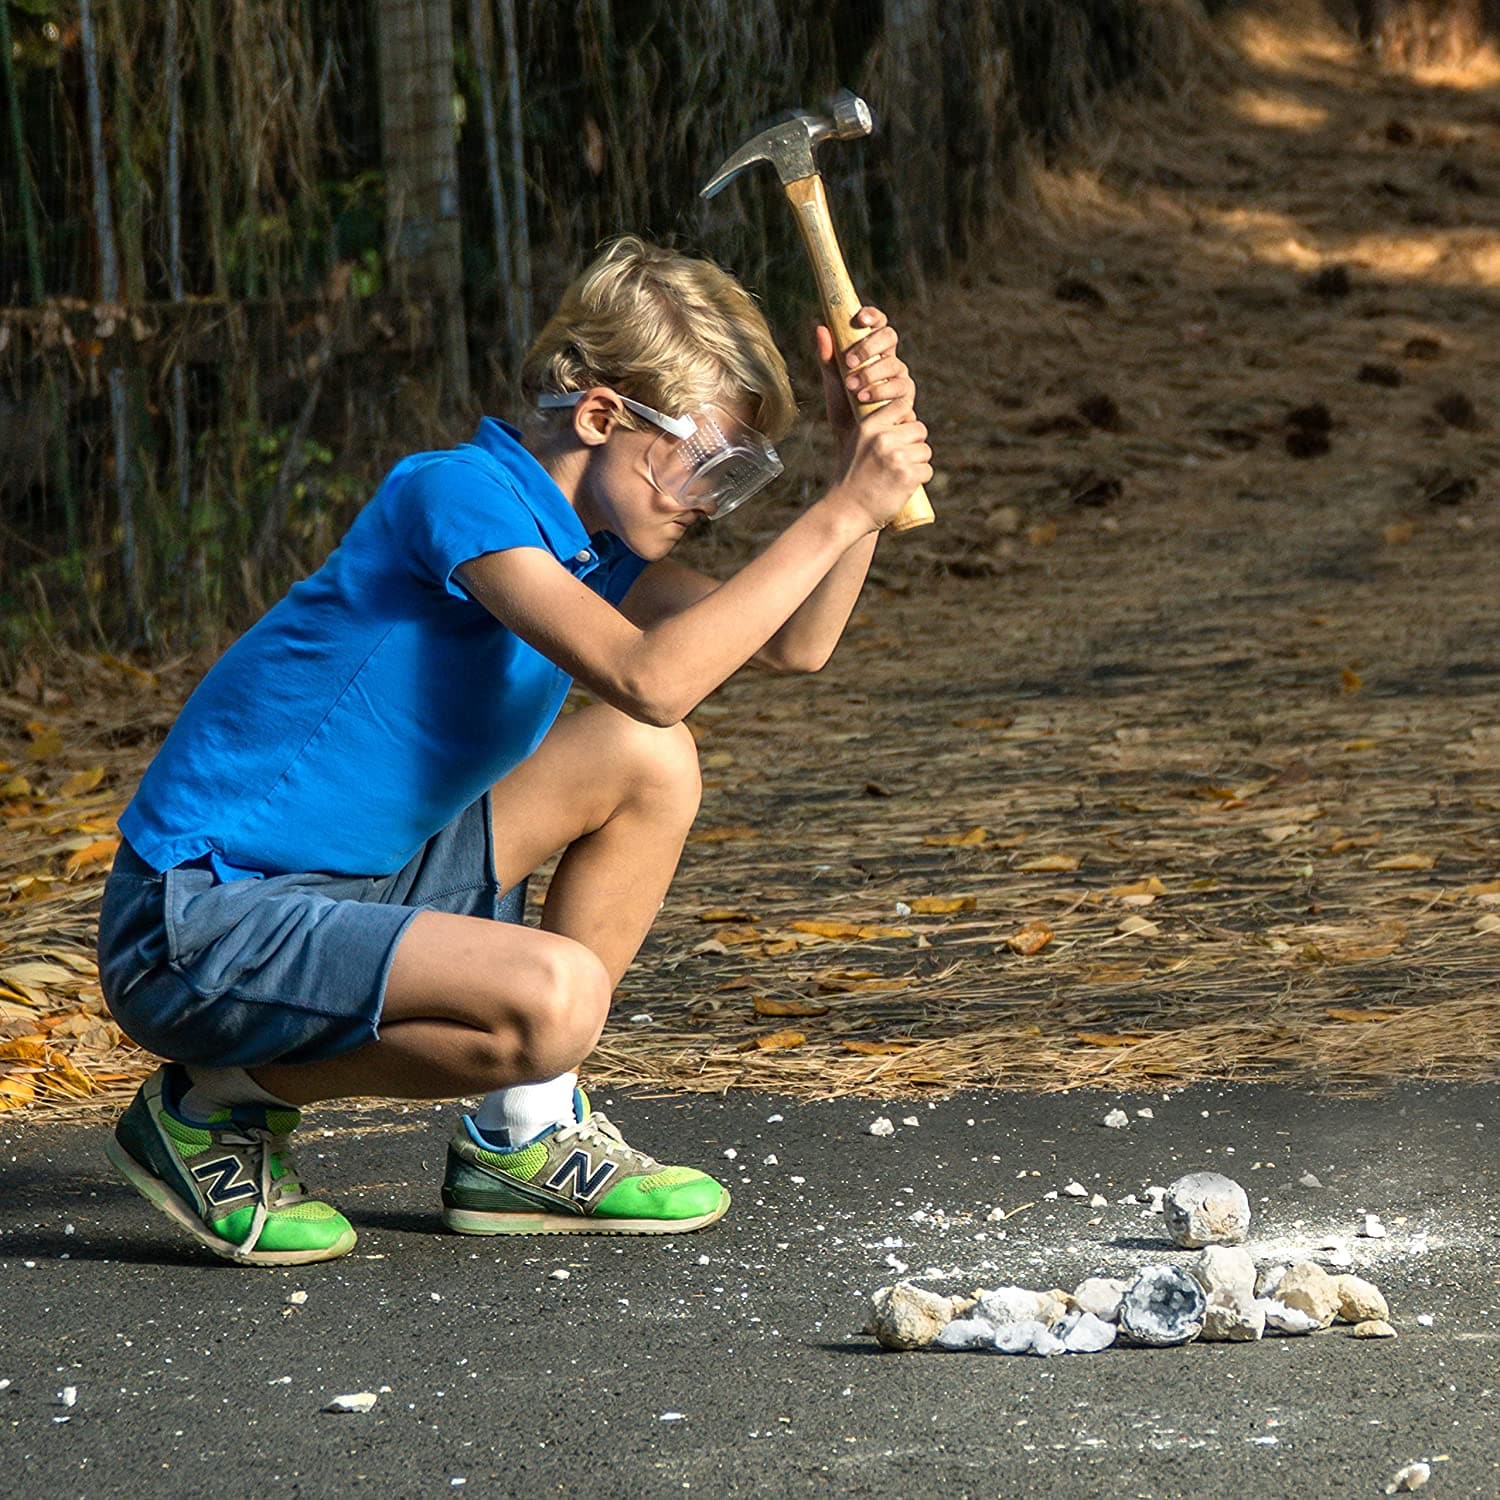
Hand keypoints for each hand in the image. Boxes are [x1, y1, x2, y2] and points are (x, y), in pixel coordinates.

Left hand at [815, 306, 914, 458]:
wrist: (854, 443)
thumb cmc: (843, 410)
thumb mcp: (832, 383)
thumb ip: (827, 357)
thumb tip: (819, 326)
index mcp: (873, 351)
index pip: (878, 324)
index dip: (873, 316)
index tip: (859, 319)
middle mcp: (889, 360)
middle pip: (890, 337)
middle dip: (869, 347)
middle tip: (849, 362)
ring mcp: (900, 378)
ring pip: (894, 363)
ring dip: (871, 373)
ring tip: (851, 387)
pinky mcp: (906, 399)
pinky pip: (900, 387)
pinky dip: (880, 391)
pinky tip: (863, 398)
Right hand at [826, 396, 932, 531]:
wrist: (845, 511)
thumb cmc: (851, 480)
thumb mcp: (856, 445)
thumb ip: (875, 430)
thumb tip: (904, 418)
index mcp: (869, 427)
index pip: (902, 406)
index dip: (906, 420)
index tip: (901, 435)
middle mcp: (883, 438)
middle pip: (919, 429)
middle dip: (914, 444)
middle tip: (901, 461)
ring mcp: (896, 457)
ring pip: (925, 451)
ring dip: (918, 463)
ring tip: (899, 475)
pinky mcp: (907, 476)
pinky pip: (927, 470)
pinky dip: (920, 479)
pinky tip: (904, 486)